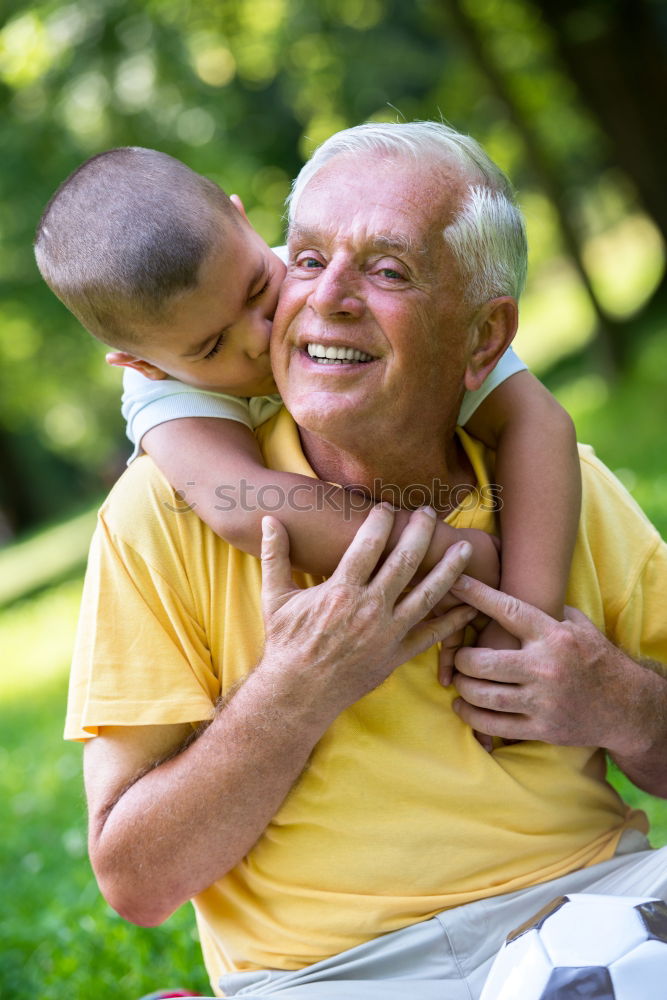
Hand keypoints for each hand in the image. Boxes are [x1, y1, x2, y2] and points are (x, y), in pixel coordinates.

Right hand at [260, 505, 476, 724]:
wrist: (297, 692)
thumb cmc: (286, 643)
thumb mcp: (275, 596)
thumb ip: (274, 555)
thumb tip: (266, 520)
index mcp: (341, 590)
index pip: (369, 544)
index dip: (381, 520)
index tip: (388, 507)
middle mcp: (369, 608)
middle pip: (405, 561)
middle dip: (421, 533)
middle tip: (431, 513)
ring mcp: (387, 632)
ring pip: (427, 594)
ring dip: (449, 569)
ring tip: (463, 548)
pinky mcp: (397, 655)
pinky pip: (432, 634)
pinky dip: (453, 619)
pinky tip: (470, 603)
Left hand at [447, 574, 655, 753]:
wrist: (627, 706)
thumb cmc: (596, 659)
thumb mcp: (578, 625)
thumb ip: (548, 609)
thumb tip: (517, 587)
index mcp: (553, 636)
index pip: (509, 611)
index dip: (478, 596)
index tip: (455, 584)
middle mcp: (546, 668)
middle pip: (485, 662)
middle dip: (462, 659)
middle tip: (457, 656)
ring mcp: (543, 702)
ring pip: (485, 696)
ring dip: (463, 688)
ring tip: (458, 681)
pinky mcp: (542, 729)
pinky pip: (495, 725)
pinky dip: (472, 716)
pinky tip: (463, 707)